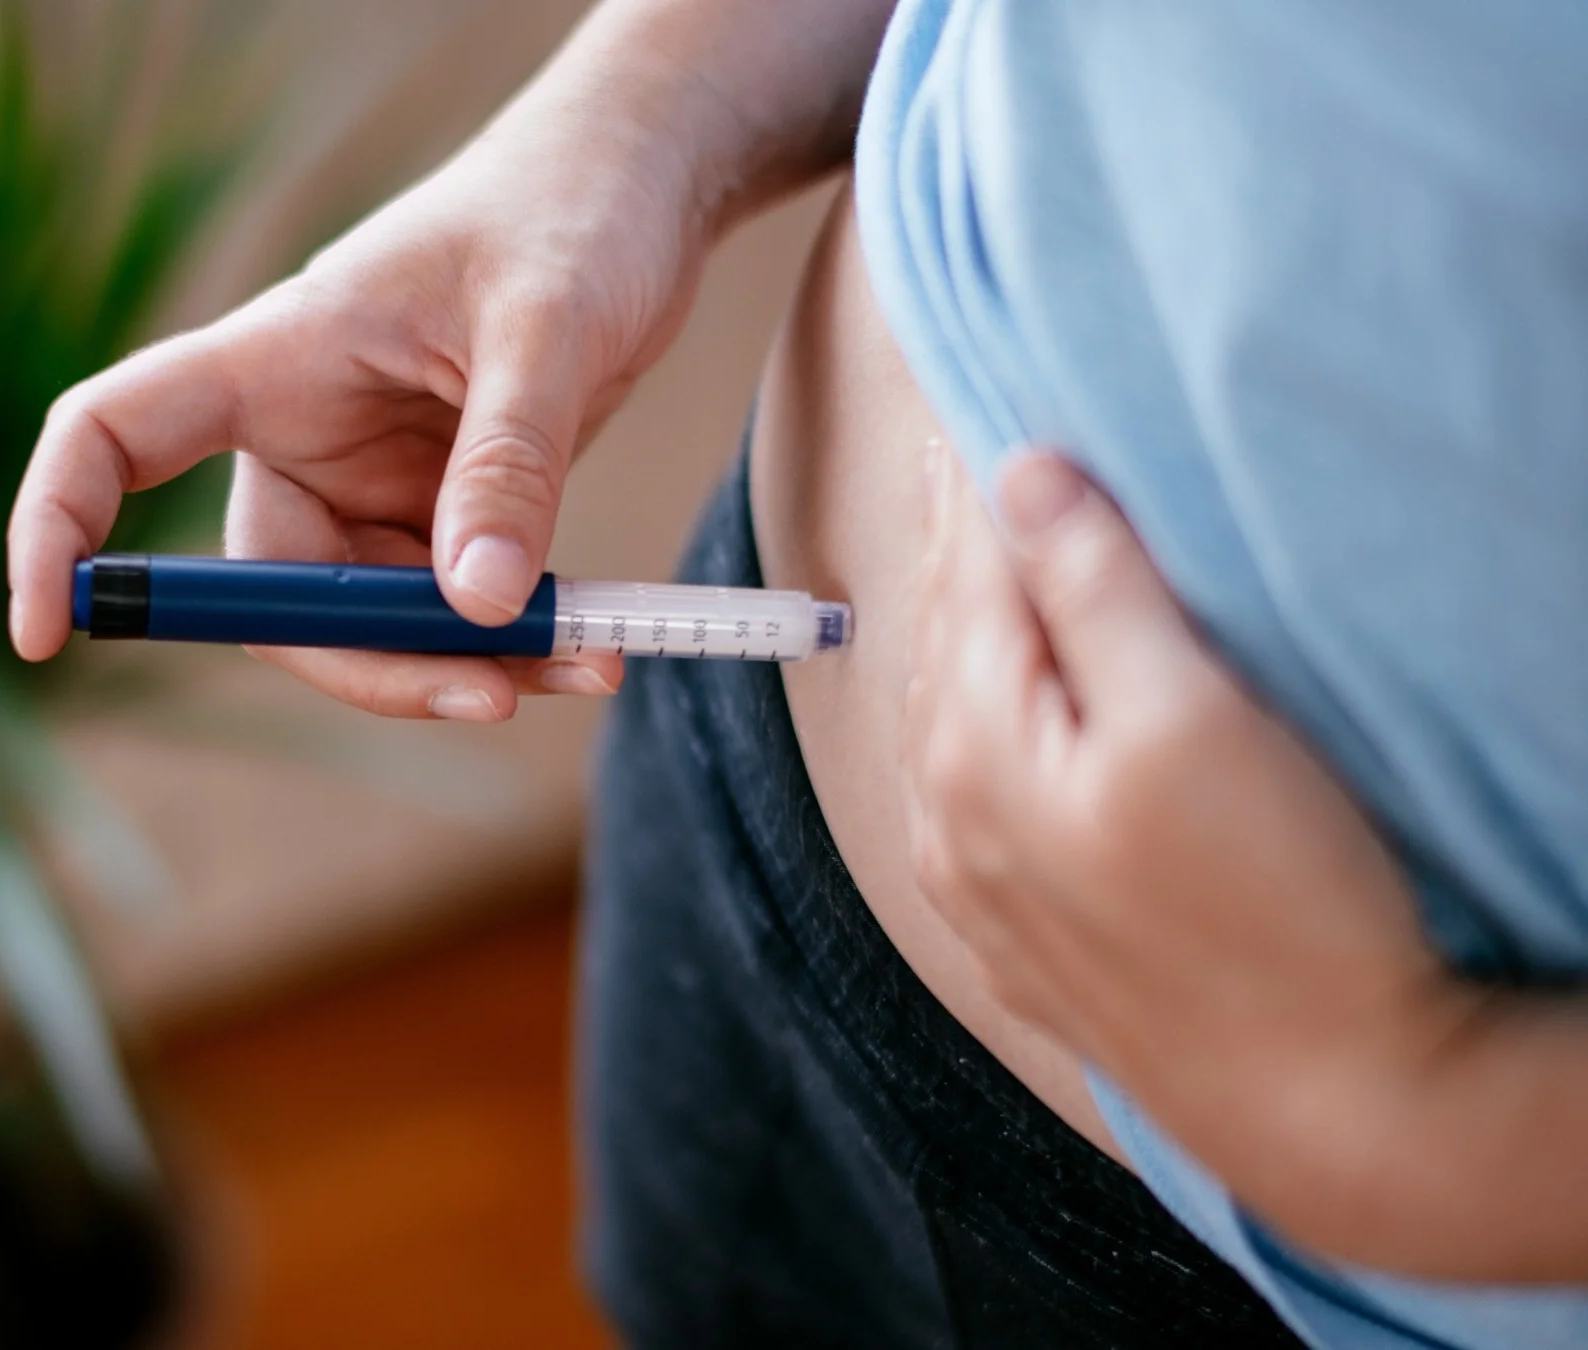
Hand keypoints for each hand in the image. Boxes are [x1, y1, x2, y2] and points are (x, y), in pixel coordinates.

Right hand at [6, 92, 713, 718]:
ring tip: (582, 659)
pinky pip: (447, 607)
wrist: (643, 186)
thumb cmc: (570, 211)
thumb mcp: (546, 329)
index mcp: (274, 359)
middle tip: (489, 693)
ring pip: (371, 621)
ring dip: (462, 662)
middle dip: (369, 660)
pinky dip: (509, 638)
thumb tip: (480, 607)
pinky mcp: (442, 509)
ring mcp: (372, 479)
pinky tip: (585, 643)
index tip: (43, 633)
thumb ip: (509, 462)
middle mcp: (303, 430)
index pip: (112, 438)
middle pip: (270, 592)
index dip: (57, 530)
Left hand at [898, 448, 1499, 1264]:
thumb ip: (1094, 594)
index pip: (971, 571)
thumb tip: (1017, 478)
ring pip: (947, 721)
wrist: (1333, 1105)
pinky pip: (966, 798)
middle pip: (947, 643)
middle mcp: (950, 815)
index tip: (965, 398)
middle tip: (952, 458)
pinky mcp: (1027, 939)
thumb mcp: (1191, 720)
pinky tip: (984, 719)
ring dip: (957, 636)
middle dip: (954, 548)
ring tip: (966, 564)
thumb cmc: (1276, 904)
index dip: (977, 478)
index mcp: (978, 741)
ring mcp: (980, 887)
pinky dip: (970, 728)